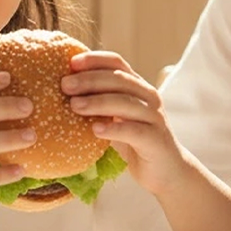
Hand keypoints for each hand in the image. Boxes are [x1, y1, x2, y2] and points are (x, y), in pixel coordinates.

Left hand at [62, 52, 194, 195]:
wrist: (167, 171)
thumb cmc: (135, 142)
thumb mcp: (116, 118)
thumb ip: (99, 104)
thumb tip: (63, 93)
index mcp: (138, 87)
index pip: (117, 63)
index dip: (94, 60)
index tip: (71, 63)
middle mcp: (149, 97)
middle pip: (119, 79)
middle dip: (89, 80)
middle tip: (65, 85)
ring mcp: (154, 118)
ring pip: (126, 102)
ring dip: (97, 102)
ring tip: (74, 106)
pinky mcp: (155, 140)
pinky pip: (134, 130)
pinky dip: (114, 128)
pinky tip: (95, 130)